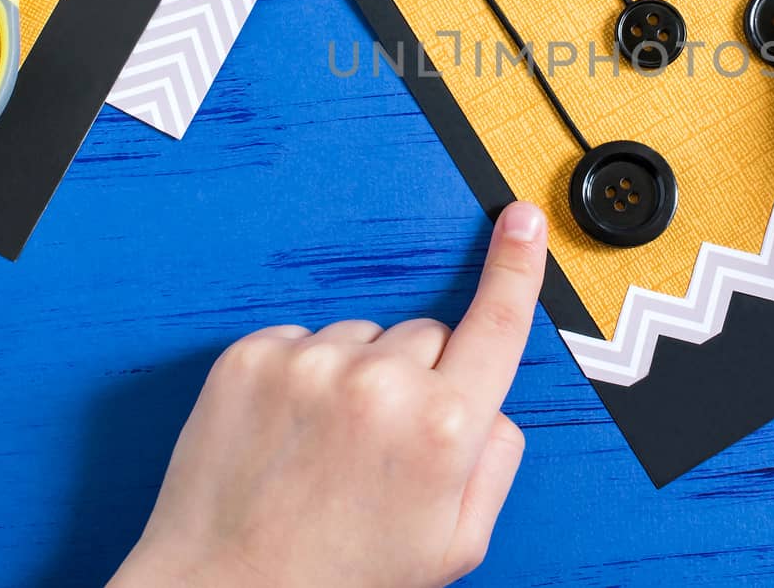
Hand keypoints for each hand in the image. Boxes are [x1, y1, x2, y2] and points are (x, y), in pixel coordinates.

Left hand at [110, 202, 548, 587]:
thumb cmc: (338, 581)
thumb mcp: (455, 545)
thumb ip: (494, 463)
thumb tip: (491, 406)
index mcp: (443, 428)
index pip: (497, 324)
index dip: (516, 268)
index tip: (521, 221)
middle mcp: (380, 383)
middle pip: (427, 336)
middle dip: (419, 377)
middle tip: (381, 447)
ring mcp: (311, 363)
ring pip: (362, 338)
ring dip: (354, 377)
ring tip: (324, 449)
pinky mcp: (252, 356)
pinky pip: (301, 340)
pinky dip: (298, 377)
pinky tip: (287, 434)